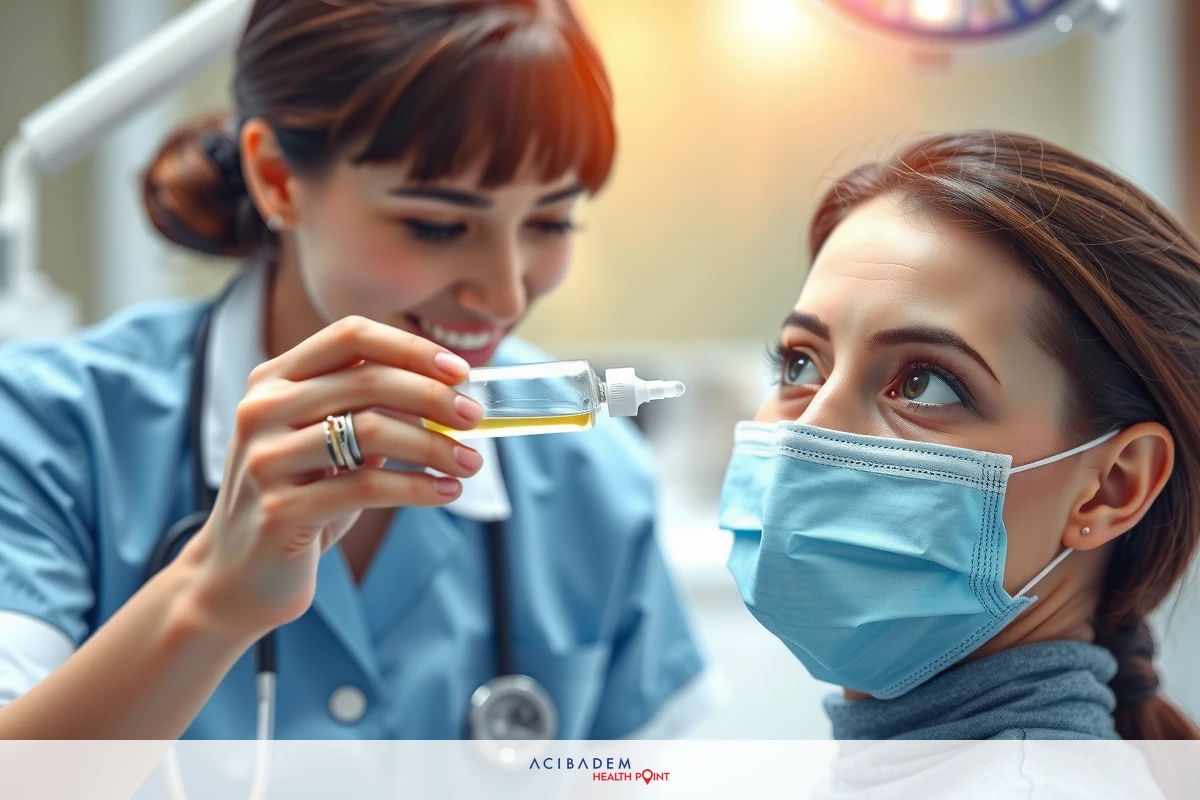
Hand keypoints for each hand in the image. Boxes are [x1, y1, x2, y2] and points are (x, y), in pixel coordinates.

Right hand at [178, 316, 483, 637]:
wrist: (236, 576)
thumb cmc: (298, 500)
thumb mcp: (330, 446)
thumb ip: (370, 412)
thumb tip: (449, 394)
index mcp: (273, 380)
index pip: (350, 336)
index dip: (411, 347)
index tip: (460, 371)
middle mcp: (262, 410)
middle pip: (368, 380)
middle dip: (435, 396)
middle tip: (475, 417)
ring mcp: (265, 459)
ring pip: (372, 431)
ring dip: (434, 445)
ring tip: (470, 462)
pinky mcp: (280, 510)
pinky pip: (368, 487)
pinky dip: (419, 487)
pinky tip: (446, 492)